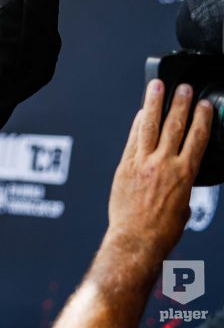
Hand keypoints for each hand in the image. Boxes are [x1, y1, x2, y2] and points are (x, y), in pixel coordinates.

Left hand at [107, 80, 211, 258]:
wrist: (136, 241)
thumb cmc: (162, 231)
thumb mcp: (183, 206)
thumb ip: (182, 186)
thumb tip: (179, 181)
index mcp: (185, 175)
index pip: (197, 138)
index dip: (201, 118)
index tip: (204, 104)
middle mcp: (164, 165)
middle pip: (174, 126)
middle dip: (180, 103)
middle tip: (183, 87)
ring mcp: (142, 163)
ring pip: (150, 127)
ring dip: (154, 104)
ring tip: (157, 86)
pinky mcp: (124, 167)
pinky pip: (132, 140)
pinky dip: (137, 125)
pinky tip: (140, 114)